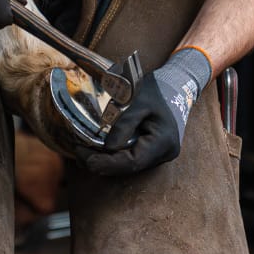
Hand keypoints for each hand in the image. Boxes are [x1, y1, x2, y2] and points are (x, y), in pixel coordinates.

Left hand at [78, 46, 210, 175]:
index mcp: (163, 142)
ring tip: (82, 150)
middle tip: (78, 151)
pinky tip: (96, 148)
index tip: (85, 156)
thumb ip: (123, 124)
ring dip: (106, 160)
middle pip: (129, 167)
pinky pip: (131, 157)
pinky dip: (113, 155)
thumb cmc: (156, 90)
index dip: (107, 163)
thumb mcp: (137, 100)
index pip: (133, 162)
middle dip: (102, 163)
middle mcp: (164, 154)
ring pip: (129, 165)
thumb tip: (107, 148)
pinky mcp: (152, 151)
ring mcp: (160, 155)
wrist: (176, 85)